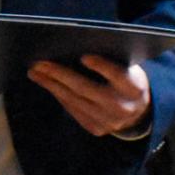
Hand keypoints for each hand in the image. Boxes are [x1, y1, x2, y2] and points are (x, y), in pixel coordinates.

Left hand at [26, 55, 151, 136]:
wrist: (139, 112)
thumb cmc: (126, 80)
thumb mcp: (128, 68)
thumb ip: (111, 60)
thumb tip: (76, 46)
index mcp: (133, 87)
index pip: (118, 75)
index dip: (102, 67)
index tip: (84, 57)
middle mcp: (122, 107)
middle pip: (86, 89)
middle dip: (60, 74)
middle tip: (40, 62)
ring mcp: (108, 121)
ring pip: (74, 100)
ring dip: (51, 85)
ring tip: (35, 72)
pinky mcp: (96, 128)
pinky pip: (72, 110)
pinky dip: (58, 95)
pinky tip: (47, 83)